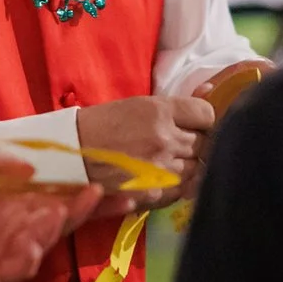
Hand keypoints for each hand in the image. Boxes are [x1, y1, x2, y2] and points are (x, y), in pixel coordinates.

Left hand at [0, 156, 103, 281]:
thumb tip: (28, 166)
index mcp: (3, 208)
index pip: (50, 201)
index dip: (79, 198)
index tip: (108, 187)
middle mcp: (6, 232)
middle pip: (53, 223)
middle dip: (80, 212)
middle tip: (105, 196)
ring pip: (36, 245)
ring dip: (50, 231)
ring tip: (59, 212)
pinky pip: (8, 271)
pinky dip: (23, 260)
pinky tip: (32, 248)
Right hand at [77, 94, 216, 210]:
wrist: (70, 155)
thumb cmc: (102, 125)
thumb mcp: (138, 105)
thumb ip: (177, 104)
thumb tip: (212, 89)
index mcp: (159, 111)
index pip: (206, 115)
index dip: (203, 120)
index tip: (195, 123)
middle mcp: (164, 139)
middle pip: (203, 142)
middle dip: (195, 143)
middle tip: (177, 142)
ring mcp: (160, 169)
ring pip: (196, 168)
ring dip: (187, 165)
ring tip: (166, 160)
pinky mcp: (154, 193)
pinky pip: (182, 190)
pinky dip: (178, 185)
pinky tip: (163, 177)